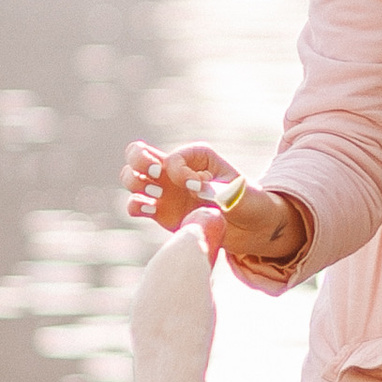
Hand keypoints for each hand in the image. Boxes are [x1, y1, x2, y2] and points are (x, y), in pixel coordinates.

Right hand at [123, 140, 299, 270]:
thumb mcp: (241, 194)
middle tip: (156, 173)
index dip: (180, 170)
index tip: (199, 186)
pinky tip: (149, 210)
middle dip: (140, 160)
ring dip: (135, 183)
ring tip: (157, 196)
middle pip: (138, 153)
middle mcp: (175, 170)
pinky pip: (136, 206)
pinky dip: (136, 206)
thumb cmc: (249, 203)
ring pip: (132, 178)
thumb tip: (194, 190)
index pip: (175, 157)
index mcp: (196, 157)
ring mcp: (165, 191)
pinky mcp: (161, 213)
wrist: (250, 229)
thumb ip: (219, 191)